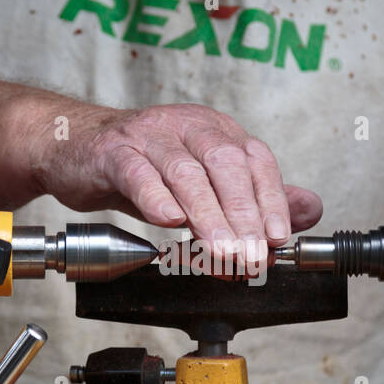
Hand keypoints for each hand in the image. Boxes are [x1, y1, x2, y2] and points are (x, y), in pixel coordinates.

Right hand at [33, 102, 322, 259]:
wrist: (74, 148)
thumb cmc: (142, 168)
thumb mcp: (204, 181)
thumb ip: (255, 196)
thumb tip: (309, 210)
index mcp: (217, 131)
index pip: (255, 161)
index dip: (272, 200)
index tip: (278, 239)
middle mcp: (188, 127)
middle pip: (225, 165)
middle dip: (243, 214)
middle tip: (251, 255)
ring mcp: (150, 136)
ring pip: (186, 172)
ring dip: (207, 215)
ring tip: (222, 250)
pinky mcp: (114, 152)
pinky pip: (138, 173)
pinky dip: (155, 197)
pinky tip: (168, 221)